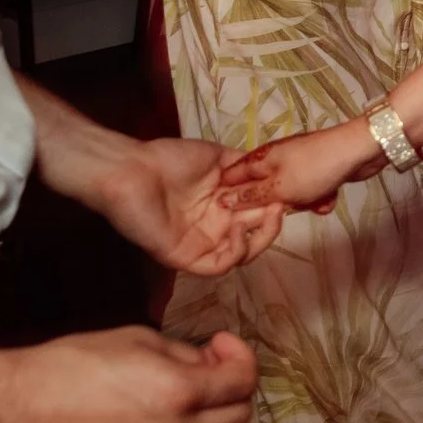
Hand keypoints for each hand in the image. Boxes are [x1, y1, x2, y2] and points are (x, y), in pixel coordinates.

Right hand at [0, 326, 257, 422]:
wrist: (10, 409)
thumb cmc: (64, 367)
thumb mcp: (134, 339)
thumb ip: (181, 352)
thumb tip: (204, 361)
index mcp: (177, 393)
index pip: (242, 381)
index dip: (240, 356)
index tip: (221, 345)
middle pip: (236, 417)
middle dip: (232, 388)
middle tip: (210, 368)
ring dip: (208, 419)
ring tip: (183, 396)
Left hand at [93, 138, 284, 275]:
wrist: (132, 170)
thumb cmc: (169, 159)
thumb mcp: (216, 156)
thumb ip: (243, 166)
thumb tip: (271, 169)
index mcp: (223, 202)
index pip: (258, 209)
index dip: (276, 202)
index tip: (290, 188)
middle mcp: (217, 224)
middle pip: (257, 233)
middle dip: (274, 220)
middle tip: (281, 204)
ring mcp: (202, 242)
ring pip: (243, 254)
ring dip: (261, 238)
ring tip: (266, 215)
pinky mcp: (187, 257)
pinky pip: (220, 266)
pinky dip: (237, 252)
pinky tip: (238, 230)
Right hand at [217, 120, 382, 215]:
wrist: (361, 151)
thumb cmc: (316, 168)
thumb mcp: (279, 187)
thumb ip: (251, 196)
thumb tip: (221, 200)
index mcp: (260, 159)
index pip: (231, 178)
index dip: (228, 198)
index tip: (230, 218)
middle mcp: (275, 160)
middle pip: (261, 191)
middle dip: (274, 206)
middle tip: (285, 209)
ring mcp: (297, 165)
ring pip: (288, 195)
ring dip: (303, 203)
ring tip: (315, 202)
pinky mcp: (317, 171)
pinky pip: (309, 191)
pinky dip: (319, 197)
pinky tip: (329, 199)